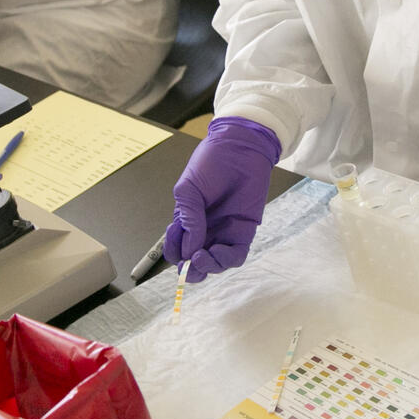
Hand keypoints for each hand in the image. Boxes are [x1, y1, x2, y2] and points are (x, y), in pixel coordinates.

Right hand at [162, 117, 279, 281]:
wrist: (240, 148)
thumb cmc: (211, 163)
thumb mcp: (188, 189)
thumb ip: (188, 218)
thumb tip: (189, 248)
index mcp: (188, 219)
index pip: (177, 247)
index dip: (174, 253)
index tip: (175, 252)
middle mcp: (206, 229)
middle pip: (195, 260)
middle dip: (190, 270)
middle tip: (188, 267)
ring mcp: (225, 231)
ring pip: (215, 262)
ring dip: (207, 266)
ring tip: (201, 257)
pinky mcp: (244, 230)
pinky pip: (235, 254)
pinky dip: (225, 259)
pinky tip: (216, 252)